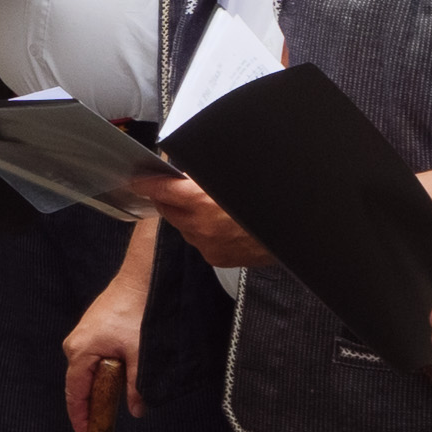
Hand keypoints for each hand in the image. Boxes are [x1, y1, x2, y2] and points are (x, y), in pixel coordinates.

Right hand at [63, 269, 148, 431]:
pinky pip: (93, 358)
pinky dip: (103, 372)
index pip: (74, 393)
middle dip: (90, 404)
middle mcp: (75, 344)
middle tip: (103, 424)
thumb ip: (136, 385)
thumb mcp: (140, 354)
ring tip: (114, 401)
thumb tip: (135, 409)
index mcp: (80, 351)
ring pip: (87, 371)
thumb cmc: (137, 309)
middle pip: (78, 383)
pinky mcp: (93, 330)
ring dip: (100, 386)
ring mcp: (82, 336)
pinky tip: (119, 376)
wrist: (141, 277)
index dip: (79, 417)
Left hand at [133, 172, 269, 270]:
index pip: (162, 190)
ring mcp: (207, 244)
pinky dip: (203, 231)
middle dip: (170, 198)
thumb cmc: (265, 203)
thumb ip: (205, 177)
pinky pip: (199, 240)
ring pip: (183, 226)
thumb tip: (187, 173)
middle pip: (168, 209)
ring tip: (209, 206)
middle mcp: (200, 226)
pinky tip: (221, 223)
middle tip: (179, 188)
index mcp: (202, 201)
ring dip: (188, 215)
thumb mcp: (233, 179)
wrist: (292, 231)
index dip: (148, 183)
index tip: (139, 180)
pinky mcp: (215, 257)